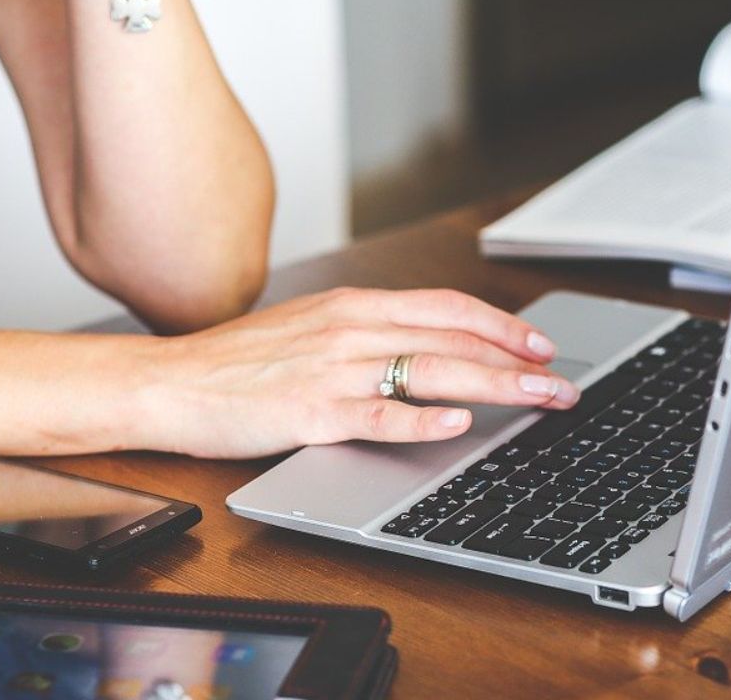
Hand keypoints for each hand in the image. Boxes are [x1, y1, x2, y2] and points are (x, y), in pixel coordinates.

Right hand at [134, 288, 578, 458]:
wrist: (169, 382)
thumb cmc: (238, 363)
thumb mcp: (312, 329)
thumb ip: (369, 335)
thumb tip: (429, 350)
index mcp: (354, 306)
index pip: (447, 307)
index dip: (502, 326)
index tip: (540, 346)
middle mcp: (351, 328)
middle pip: (454, 339)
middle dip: (518, 363)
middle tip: (562, 385)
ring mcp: (333, 369)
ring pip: (431, 370)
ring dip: (495, 386)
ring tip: (537, 401)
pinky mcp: (311, 411)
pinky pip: (377, 414)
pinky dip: (421, 419)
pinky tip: (457, 425)